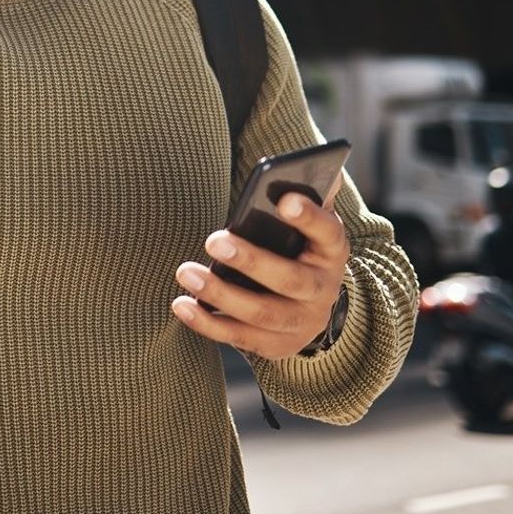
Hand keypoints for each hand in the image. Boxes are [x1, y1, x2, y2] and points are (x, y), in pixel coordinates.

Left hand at [170, 191, 349, 359]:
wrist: (311, 305)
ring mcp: (301, 322)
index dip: (309, 217)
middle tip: (213, 239)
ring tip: (186, 272)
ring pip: (261, 313)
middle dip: (250, 260)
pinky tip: (181, 305)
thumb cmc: (297, 248)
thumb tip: (296, 169)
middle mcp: (322, 290)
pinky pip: (239, 337)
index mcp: (331, 251)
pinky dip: (208, 323)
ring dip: (220, 293)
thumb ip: (303, 199)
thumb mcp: (306, 226)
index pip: (327, 232)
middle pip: (289, 278)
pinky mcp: (276, 344)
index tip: (284, 199)